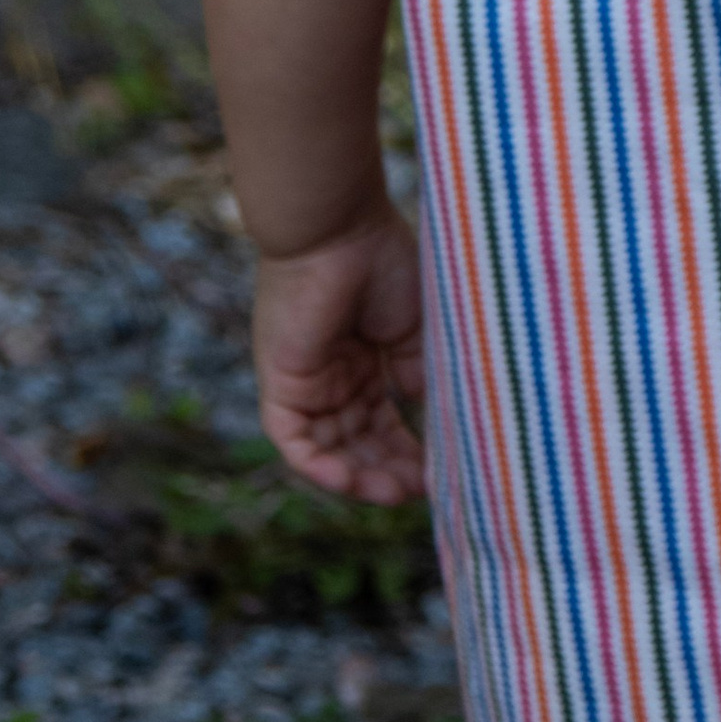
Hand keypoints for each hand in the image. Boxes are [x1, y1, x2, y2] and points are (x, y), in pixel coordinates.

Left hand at [252, 199, 427, 506]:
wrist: (339, 228)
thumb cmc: (381, 260)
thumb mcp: (413, 324)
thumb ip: (417, 371)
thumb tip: (427, 413)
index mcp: (362, 359)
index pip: (382, 422)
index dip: (408, 451)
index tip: (439, 473)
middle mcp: (333, 376)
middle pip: (358, 443)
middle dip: (388, 471)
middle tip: (423, 492)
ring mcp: (306, 382)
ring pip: (330, 450)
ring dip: (361, 477)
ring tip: (396, 493)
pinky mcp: (281, 384)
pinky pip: (294, 442)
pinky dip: (320, 468)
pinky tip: (353, 481)